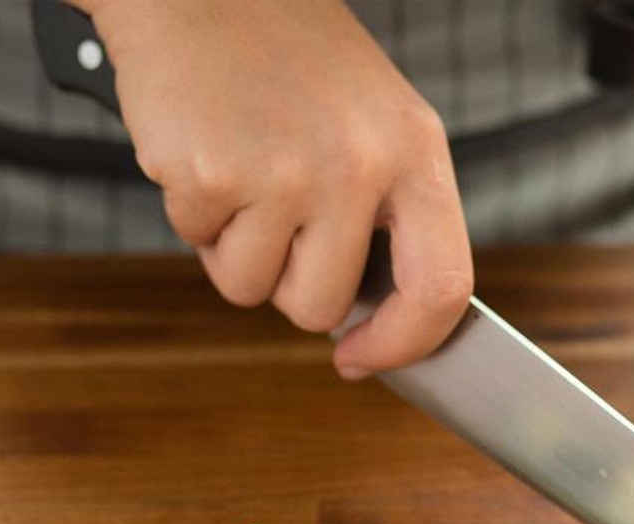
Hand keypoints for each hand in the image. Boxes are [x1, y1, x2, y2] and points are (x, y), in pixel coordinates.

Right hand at [84, 0, 472, 374]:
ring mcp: (287, 171)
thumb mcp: (372, 121)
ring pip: (251, 288)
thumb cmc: (287, 56)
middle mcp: (360, 164)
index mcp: (415, 151)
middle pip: (320, 306)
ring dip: (233, 247)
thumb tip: (368, 322)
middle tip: (273, 212)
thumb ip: (386, 216)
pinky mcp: (214, 173)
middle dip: (285, 281)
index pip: (441, 287)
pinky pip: (198, 245)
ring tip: (239, 167)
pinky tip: (205, 148)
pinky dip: (192, 212)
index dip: (403, 344)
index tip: (363, 358)